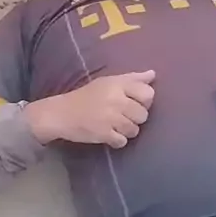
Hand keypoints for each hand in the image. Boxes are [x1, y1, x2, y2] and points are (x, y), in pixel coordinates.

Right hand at [24, 70, 154, 148]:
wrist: (61, 113)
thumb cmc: (87, 96)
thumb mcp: (108, 82)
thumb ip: (132, 78)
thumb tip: (153, 75)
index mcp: (117, 84)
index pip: (148, 94)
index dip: (144, 101)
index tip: (133, 102)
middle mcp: (116, 100)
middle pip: (143, 114)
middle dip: (135, 118)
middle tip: (121, 115)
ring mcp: (110, 118)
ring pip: (134, 129)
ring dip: (127, 130)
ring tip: (114, 125)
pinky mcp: (104, 134)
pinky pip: (123, 141)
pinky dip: (117, 141)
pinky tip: (109, 134)